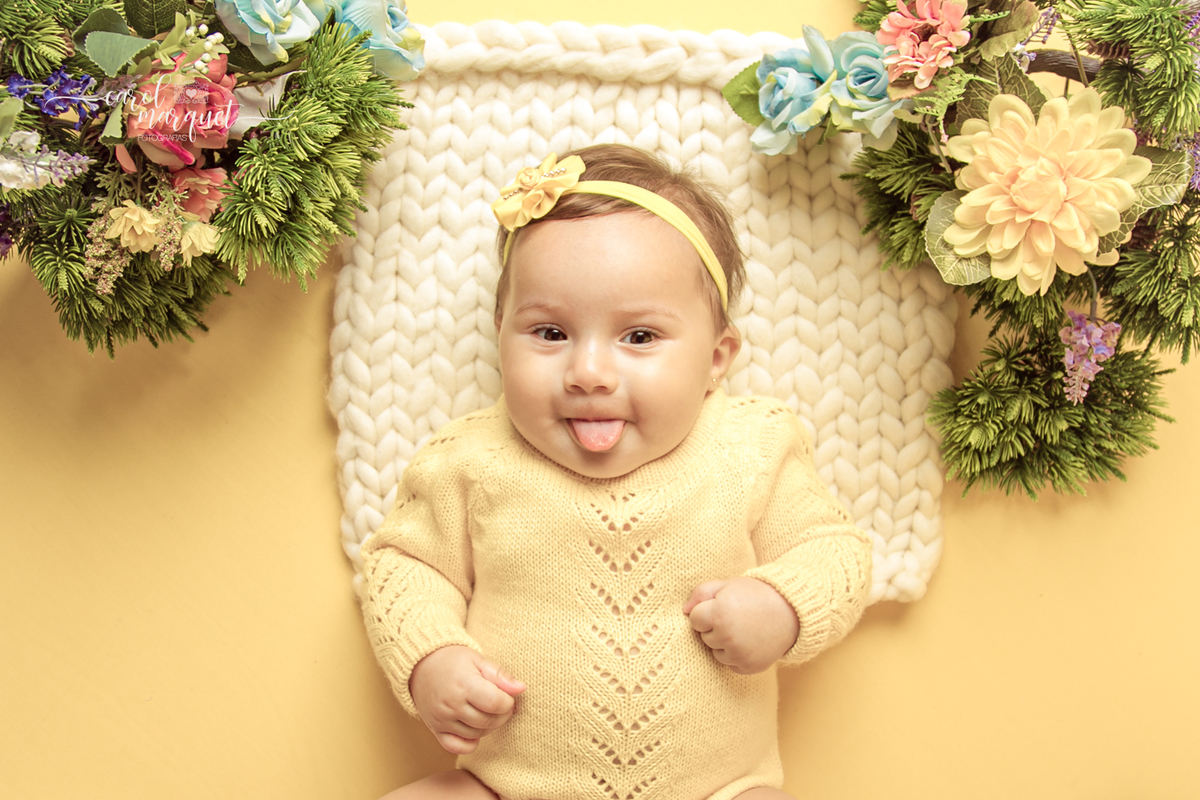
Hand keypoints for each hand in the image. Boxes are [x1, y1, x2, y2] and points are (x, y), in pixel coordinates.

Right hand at [409, 644, 526, 754]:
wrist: (421, 666)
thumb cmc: (453, 661)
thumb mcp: (478, 660)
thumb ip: (500, 675)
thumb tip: (522, 689)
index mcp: (464, 685)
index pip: (496, 704)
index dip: (508, 702)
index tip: (507, 696)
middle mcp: (451, 705)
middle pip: (488, 721)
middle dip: (502, 715)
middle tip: (501, 704)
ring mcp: (442, 720)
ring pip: (476, 735)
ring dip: (488, 726)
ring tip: (487, 711)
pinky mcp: (435, 730)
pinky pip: (457, 747)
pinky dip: (470, 742)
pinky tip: (474, 728)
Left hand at [682, 577, 799, 674]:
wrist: (791, 611)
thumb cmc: (755, 594)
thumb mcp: (727, 585)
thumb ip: (701, 593)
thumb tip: (684, 610)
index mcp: (719, 614)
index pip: (694, 619)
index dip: (706, 611)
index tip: (721, 606)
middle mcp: (728, 637)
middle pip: (704, 637)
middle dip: (714, 627)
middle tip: (735, 616)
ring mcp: (739, 655)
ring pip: (715, 652)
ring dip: (724, 643)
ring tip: (743, 628)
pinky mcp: (749, 667)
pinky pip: (730, 664)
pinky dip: (736, 655)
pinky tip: (750, 641)